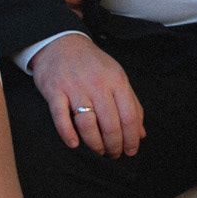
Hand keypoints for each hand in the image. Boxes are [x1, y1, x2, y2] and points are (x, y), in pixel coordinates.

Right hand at [29, 33, 143, 155]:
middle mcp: (97, 84)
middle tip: (113, 155)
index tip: (130, 151)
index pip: (129, 117)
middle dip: (114, 145)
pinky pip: (61, 118)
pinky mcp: (55, 91)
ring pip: (87, 125)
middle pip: (110, 124)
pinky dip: (68, 134)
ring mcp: (75, 87)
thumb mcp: (116, 76)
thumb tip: (141, 133)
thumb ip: (131, 103)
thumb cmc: (91, 63)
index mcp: (116, 80)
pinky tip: (74, 144)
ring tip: (97, 150)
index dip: (132, 139)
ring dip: (94, 144)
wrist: (60, 43)